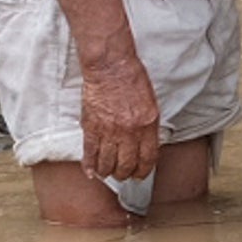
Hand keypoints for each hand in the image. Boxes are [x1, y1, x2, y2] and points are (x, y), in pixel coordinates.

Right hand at [78, 51, 160, 184]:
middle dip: (125, 174)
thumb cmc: (132, 78)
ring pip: (108, 164)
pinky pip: (90, 153)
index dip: (143, 171)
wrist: (110, 66)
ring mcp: (109, 131)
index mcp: (147, 125)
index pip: (148, 158)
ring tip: (108, 172)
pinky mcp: (91, 127)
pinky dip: (90, 166)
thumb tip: (145, 144)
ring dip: (108, 172)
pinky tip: (91, 172)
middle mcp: (129, 132)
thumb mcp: (151, 103)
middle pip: (127, 165)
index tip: (140, 175)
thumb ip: (148, 126)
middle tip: (123, 175)